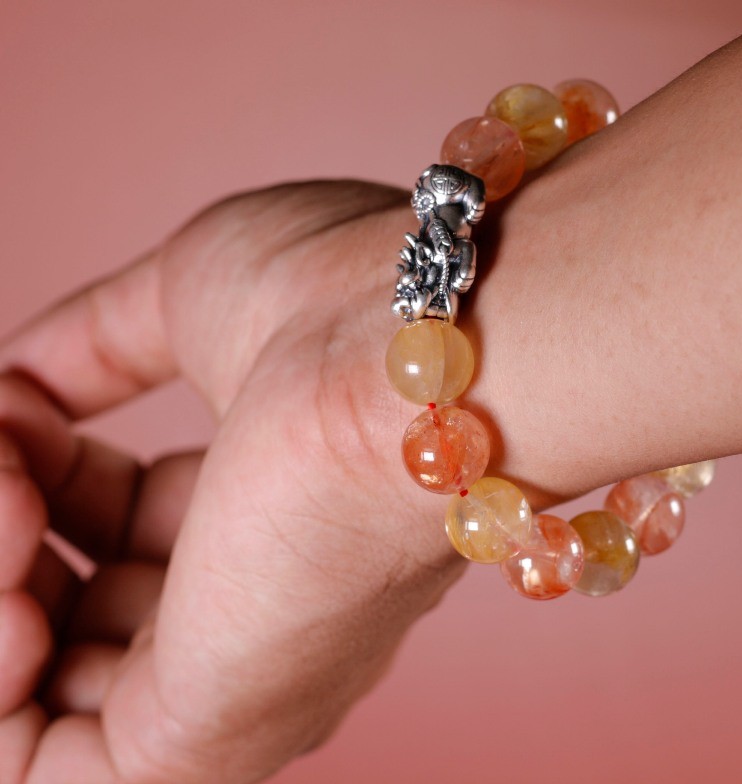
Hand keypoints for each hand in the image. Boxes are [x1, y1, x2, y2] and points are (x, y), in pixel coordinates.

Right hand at [0, 180, 468, 783]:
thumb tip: (15, 378)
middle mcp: (253, 608)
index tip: (17, 413)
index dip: (40, 469)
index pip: (119, 522)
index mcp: (263, 505)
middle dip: (9, 531)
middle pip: (73, 611)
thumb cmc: (335, 303)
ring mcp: (230, 687)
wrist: (406, 360)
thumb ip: (91, 347)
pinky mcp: (197, 748)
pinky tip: (8, 585)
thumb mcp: (184, 301)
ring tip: (11, 503)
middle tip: (9, 465)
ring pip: (42, 692)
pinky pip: (32, 774)